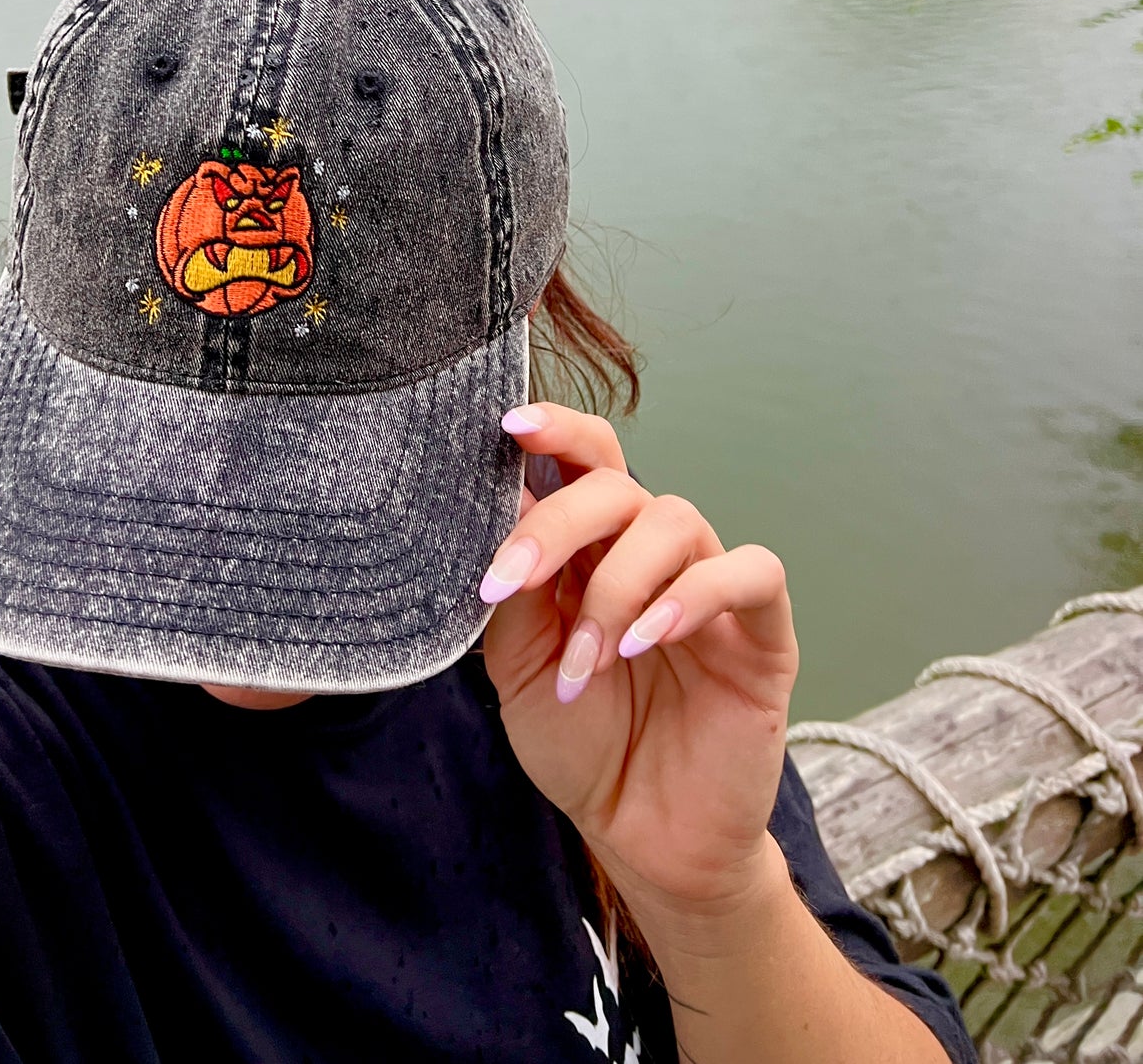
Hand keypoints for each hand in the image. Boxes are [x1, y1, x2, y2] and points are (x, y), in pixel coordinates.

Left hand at [481, 402, 798, 914]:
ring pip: (676, 520)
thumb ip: (516, 595)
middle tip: (512, 580)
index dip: (554, 430)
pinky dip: (693, 594)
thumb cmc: (582, 745)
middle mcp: (653, 554)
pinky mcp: (762, 633)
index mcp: (594, 551)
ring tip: (589, 659)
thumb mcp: (521, 670)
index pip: (583, 463)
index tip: (508, 425)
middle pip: (618, 484)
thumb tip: (501, 513)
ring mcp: (710, 588)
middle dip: (558, 523)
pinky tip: (648, 639)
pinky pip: (749, 573)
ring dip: (617, 584)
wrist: (642, 836)